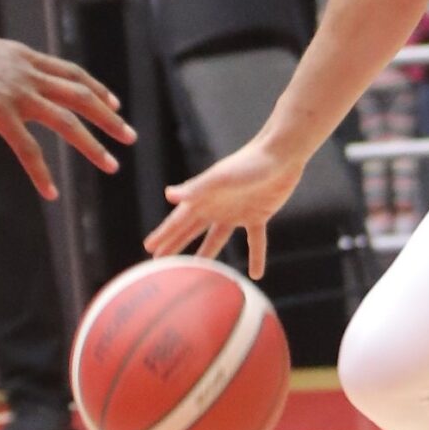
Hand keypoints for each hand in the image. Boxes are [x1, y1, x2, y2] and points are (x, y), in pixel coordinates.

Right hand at [0, 31, 134, 198]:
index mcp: (23, 57)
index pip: (70, 72)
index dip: (95, 87)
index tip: (113, 101)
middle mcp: (27, 72)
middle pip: (80, 95)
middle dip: (109, 117)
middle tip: (129, 136)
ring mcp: (15, 92)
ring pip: (67, 121)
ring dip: (92, 145)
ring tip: (111, 165)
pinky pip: (27, 149)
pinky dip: (42, 172)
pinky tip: (51, 192)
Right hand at [144, 138, 308, 277]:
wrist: (279, 155)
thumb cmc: (247, 163)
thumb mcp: (219, 177)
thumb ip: (195, 188)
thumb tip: (168, 195)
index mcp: (203, 198)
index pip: (178, 220)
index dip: (164, 234)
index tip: (149, 248)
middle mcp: (216, 206)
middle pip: (191, 230)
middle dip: (175, 244)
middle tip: (160, 261)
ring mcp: (236, 212)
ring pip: (217, 239)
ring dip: (207, 254)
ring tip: (198, 274)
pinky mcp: (258, 215)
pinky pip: (255, 242)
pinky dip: (256, 257)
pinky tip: (257, 275)